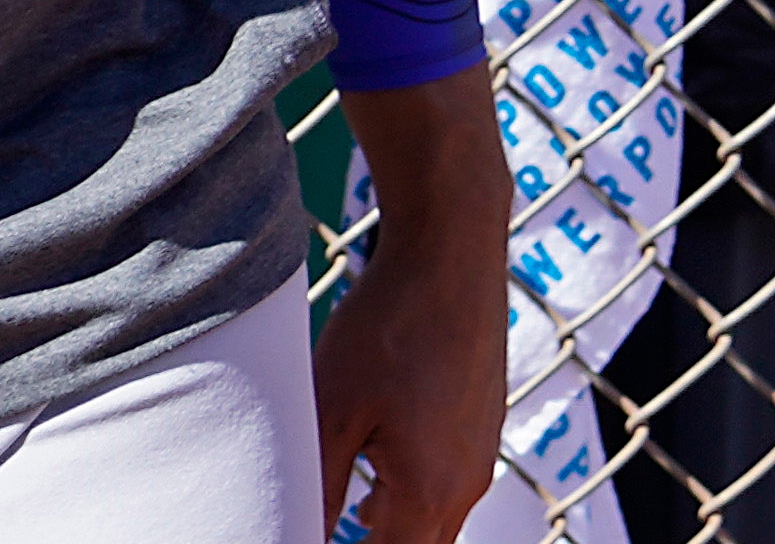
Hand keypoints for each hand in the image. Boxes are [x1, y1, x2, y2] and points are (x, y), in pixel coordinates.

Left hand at [322, 67, 508, 542]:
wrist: (451, 258)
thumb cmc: (387, 329)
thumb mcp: (331, 409)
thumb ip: (316, 482)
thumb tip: (295, 522)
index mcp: (432, 494)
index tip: (299, 530)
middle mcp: (467, 486)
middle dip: (369, 541)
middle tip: (317, 517)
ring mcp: (479, 456)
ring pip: (429, 517)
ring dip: (385, 521)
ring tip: (340, 509)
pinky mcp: (478, 427)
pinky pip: (442, 482)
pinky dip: (403, 490)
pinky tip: (369, 468)